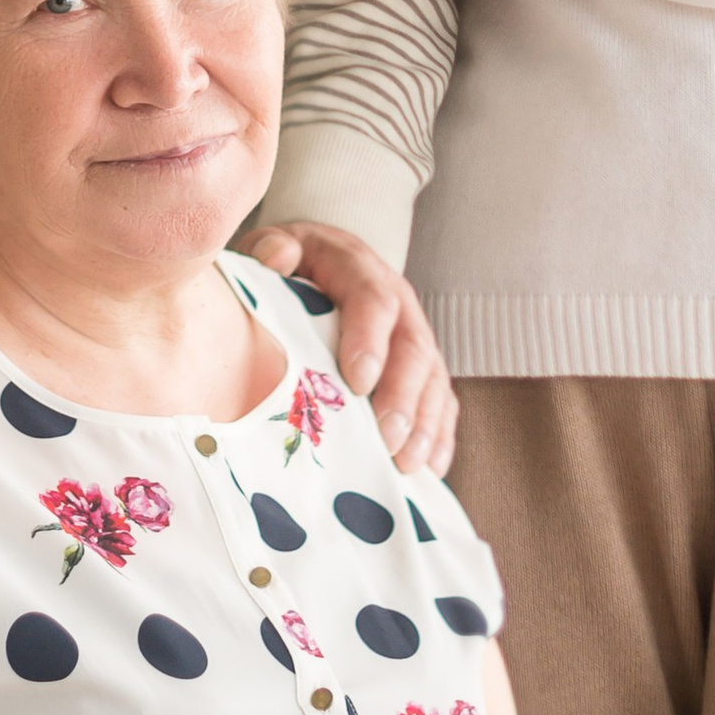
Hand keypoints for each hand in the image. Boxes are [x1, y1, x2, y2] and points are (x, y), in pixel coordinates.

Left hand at [240, 222, 456, 477]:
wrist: (318, 262)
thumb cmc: (287, 265)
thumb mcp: (274, 246)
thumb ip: (272, 249)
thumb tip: (279, 258)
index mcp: (359, 268)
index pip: (373, 300)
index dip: (369, 340)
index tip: (358, 382)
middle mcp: (398, 301)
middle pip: (413, 348)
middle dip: (403, 397)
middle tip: (387, 440)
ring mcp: (415, 335)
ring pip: (434, 379)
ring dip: (425, 424)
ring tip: (408, 464)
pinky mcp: (424, 368)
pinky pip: (443, 400)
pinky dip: (440, 434)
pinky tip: (431, 468)